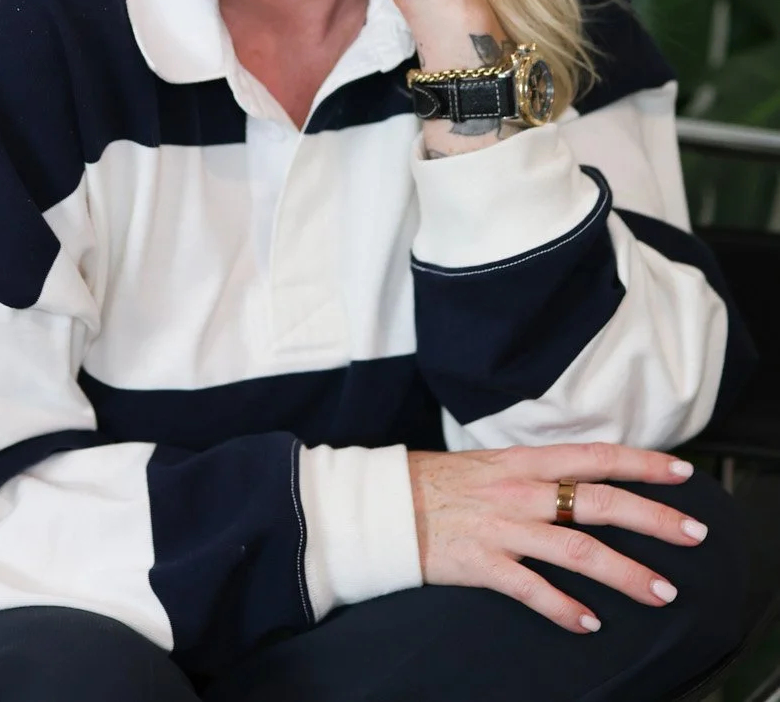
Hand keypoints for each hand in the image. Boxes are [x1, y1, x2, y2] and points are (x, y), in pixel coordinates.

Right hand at [407, 442, 706, 633]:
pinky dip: (565, 608)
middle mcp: (522, 491)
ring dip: (625, 573)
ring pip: (578, 550)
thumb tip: (580, 479)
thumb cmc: (439, 483)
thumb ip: (536, 471)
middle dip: (654, 519)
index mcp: (525, 461)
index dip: (642, 463)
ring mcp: (504, 527)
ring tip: (661, 591)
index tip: (682, 472)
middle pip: (600, 502)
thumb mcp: (492, 463)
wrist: (386, 503)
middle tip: (693, 534)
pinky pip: (533, 589)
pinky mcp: (484, 563)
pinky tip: (590, 623)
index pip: (596, 456)